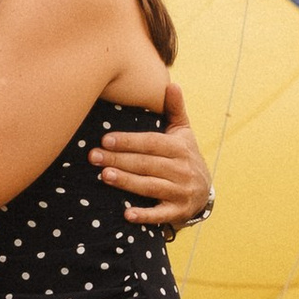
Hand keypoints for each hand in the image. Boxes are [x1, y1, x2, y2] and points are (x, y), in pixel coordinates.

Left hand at [88, 79, 211, 226]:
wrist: (204, 191)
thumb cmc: (185, 156)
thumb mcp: (183, 132)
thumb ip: (174, 109)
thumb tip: (171, 84)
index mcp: (180, 148)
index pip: (152, 143)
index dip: (129, 141)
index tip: (105, 139)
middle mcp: (182, 169)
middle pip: (147, 164)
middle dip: (119, 160)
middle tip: (94, 157)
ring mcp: (180, 192)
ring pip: (151, 187)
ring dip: (127, 182)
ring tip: (104, 176)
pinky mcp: (178, 211)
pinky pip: (160, 215)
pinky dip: (145, 215)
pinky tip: (127, 214)